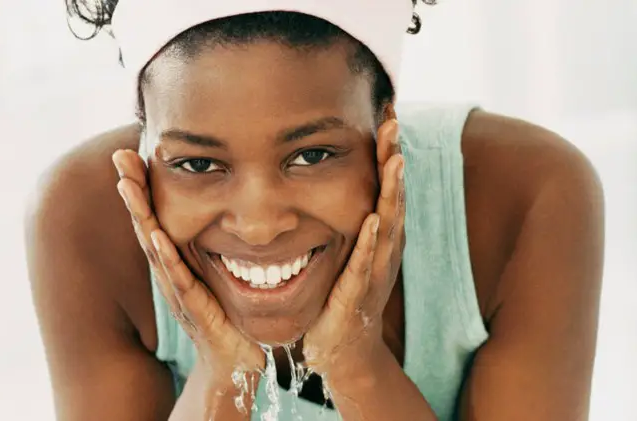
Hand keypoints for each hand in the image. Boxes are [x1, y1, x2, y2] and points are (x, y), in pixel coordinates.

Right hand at [111, 150, 264, 386]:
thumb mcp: (221, 269)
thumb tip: (228, 205)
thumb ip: (217, 243)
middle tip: (120, 156)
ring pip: (155, 249)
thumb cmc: (230, 314)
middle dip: (134, 192)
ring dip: (141, 216)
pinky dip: (167, 260)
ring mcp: (179, 293)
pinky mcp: (195, 312)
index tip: (135, 154)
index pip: (158, 218)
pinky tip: (157, 237)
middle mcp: (172, 275)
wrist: (238, 361)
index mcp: (179, 262)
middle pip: (148, 226)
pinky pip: (179, 282)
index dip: (145, 188)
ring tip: (127, 185)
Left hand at [302, 120, 404, 384]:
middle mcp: (382, 250)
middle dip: (393, 158)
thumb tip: (331, 182)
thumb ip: (344, 219)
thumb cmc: (340, 297)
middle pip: (393, 197)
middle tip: (393, 120)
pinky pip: (365, 266)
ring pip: (387, 225)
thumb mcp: (344, 250)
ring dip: (391, 192)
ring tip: (394, 159)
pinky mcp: (358, 296)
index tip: (384, 114)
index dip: (386, 151)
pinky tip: (373, 219)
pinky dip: (371, 243)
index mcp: (377, 237)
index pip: (384, 186)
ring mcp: (374, 272)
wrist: (342, 350)